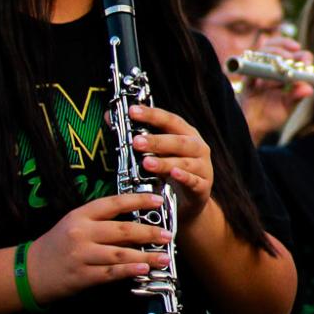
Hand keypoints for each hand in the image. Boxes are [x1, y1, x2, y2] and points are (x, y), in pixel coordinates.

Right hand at [25, 193, 171, 303]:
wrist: (30, 270)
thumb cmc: (59, 245)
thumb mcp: (75, 224)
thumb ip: (102, 221)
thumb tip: (137, 222)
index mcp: (80, 216)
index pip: (114, 203)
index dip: (138, 200)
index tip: (158, 201)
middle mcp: (81, 233)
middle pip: (122, 230)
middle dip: (149, 232)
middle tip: (167, 235)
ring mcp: (81, 255)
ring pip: (120, 253)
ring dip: (146, 255)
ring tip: (164, 257)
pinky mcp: (82, 275)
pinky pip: (111, 272)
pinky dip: (129, 271)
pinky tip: (144, 270)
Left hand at [128, 104, 215, 222]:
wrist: (189, 202)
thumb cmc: (170, 170)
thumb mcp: (156, 152)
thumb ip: (136, 135)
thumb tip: (109, 117)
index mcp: (186, 134)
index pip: (169, 120)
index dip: (152, 115)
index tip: (132, 111)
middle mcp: (197, 147)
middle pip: (178, 141)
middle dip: (157, 141)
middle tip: (136, 142)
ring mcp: (202, 167)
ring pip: (184, 162)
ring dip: (165, 162)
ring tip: (146, 163)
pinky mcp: (203, 186)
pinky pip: (194, 181)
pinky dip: (184, 177)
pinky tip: (174, 174)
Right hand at [240, 34, 313, 142]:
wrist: (254, 128)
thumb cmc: (272, 115)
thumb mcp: (287, 106)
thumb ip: (296, 97)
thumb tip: (309, 89)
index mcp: (282, 73)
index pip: (292, 55)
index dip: (301, 54)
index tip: (306, 60)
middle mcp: (269, 70)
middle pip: (275, 46)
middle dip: (285, 45)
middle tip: (294, 55)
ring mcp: (257, 73)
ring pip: (262, 52)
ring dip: (274, 52)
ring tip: (284, 59)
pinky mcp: (246, 81)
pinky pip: (249, 69)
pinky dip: (258, 66)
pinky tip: (267, 74)